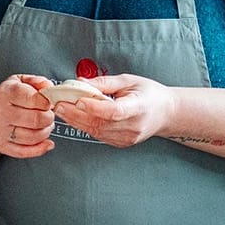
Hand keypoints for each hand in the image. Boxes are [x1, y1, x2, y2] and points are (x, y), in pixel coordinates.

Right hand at [0, 74, 56, 157]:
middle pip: (37, 120)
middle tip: (48, 115)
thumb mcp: (21, 81)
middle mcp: (0, 112)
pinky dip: (40, 149)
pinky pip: (25, 151)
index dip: (47, 102)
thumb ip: (37, 81)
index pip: (36, 99)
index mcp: (6, 93)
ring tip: (44, 125)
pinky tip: (47, 143)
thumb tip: (48, 87)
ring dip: (46, 132)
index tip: (47, 103)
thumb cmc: (9, 97)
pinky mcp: (1, 145)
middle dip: (49, 118)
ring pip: (34, 136)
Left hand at [52, 74, 172, 146]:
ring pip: (96, 131)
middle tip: (58, 103)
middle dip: (75, 113)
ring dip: (75, 120)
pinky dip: (84, 126)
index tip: (78, 100)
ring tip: (61, 108)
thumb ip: (104, 82)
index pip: (114, 111)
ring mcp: (127, 138)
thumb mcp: (129, 80)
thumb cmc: (148, 93)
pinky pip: (98, 135)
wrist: (166, 113)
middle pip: (100, 123)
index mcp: (140, 107)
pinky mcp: (121, 143)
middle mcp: (134, 126)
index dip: (95, 107)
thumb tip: (80, 82)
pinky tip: (74, 116)